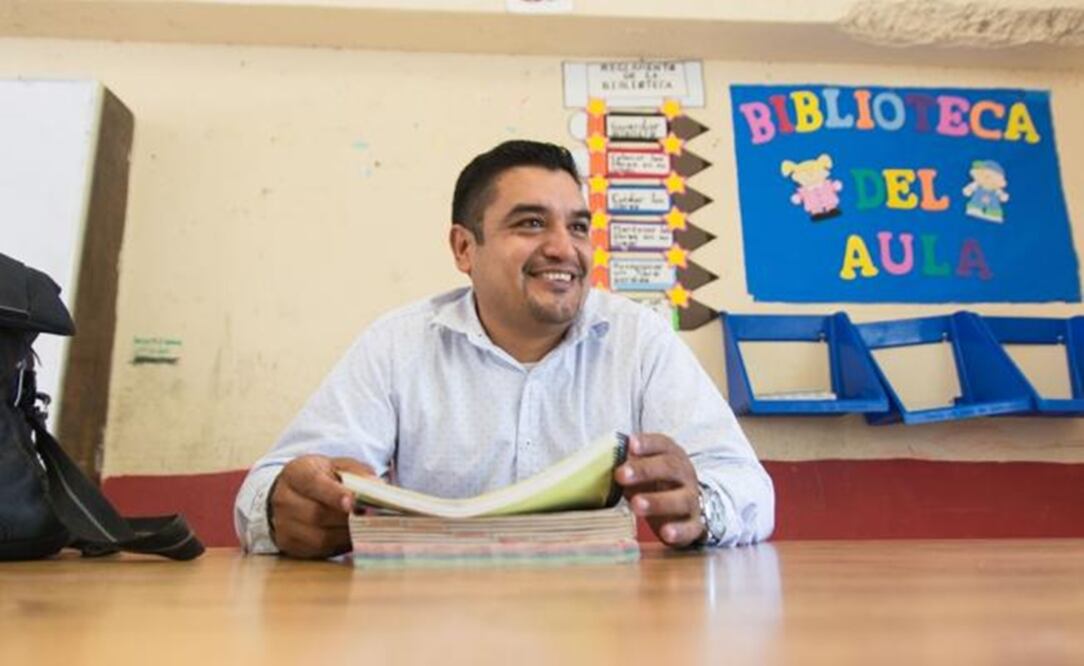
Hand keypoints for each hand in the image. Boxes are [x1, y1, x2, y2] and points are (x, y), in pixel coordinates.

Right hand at [269, 455, 374, 558]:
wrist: (292, 494)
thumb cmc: (322, 478)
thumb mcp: (337, 466)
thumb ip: (358, 472)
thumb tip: (378, 487)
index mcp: (296, 473)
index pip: (314, 483)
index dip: (334, 494)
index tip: (353, 502)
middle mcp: (284, 499)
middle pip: (317, 514)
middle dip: (347, 518)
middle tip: (372, 518)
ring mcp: (283, 524)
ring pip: (319, 537)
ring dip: (347, 535)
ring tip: (367, 529)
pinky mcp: (289, 544)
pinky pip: (319, 550)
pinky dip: (340, 546)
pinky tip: (354, 538)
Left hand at [614, 433, 703, 548]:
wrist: (687, 507)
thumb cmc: (659, 483)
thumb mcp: (644, 470)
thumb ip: (627, 465)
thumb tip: (597, 463)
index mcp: (672, 456)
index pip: (662, 444)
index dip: (647, 443)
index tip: (630, 444)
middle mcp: (684, 475)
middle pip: (669, 468)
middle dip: (645, 470)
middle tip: (621, 475)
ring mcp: (691, 500)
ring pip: (680, 499)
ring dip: (657, 501)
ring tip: (636, 504)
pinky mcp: (695, 524)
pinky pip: (690, 528)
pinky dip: (679, 531)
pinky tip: (666, 533)